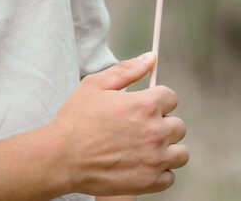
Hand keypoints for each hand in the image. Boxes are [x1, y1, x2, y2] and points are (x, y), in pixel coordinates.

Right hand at [50, 52, 187, 196]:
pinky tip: (145, 166)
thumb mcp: (98, 84)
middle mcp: (155, 131)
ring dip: (168, 149)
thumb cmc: (75, 122)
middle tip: (143, 129)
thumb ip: (128, 69)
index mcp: (146, 105)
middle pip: (178, 125)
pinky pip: (169, 178)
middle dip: (163, 124)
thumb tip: (151, 58)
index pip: (172, 98)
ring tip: (149, 148)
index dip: (158, 100)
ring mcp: (153, 159)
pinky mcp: (147, 182)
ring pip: (180, 152)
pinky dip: (161, 173)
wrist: (59, 159)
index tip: (147, 107)